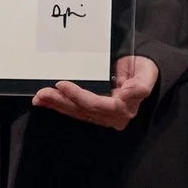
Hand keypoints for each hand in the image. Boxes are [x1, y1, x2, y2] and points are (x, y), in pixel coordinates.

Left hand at [33, 55, 156, 129]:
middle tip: (43, 93)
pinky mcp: (92, 110)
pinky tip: (45, 101)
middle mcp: (111, 116)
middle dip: (61, 102)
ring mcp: (101, 114)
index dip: (79, 97)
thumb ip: (140, 85)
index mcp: (124, 108)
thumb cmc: (143, 70)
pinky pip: (74, 109)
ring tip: (40, 97)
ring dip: (56, 104)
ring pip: (75, 112)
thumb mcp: (146, 73)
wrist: (142, 71)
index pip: (97, 105)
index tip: (62, 84)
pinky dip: (59, 104)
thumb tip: (127, 92)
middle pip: (82, 111)